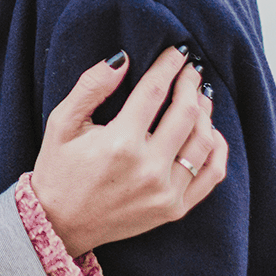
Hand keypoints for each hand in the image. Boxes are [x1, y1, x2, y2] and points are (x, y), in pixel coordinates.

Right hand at [33, 45, 228, 255]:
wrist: (59, 223)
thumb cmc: (58, 169)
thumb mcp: (61, 123)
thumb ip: (91, 87)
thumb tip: (123, 58)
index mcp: (119, 143)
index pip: (154, 92)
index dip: (168, 66)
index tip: (177, 52)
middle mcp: (148, 168)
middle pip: (185, 113)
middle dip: (190, 84)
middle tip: (190, 70)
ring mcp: (165, 191)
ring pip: (203, 141)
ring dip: (206, 112)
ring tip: (200, 96)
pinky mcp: (174, 208)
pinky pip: (212, 175)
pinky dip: (217, 149)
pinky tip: (210, 132)